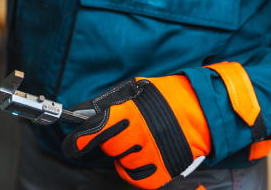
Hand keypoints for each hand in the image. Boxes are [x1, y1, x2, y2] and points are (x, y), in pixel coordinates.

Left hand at [62, 75, 211, 188]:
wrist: (200, 111)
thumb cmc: (164, 98)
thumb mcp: (132, 93)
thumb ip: (106, 106)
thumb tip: (79, 114)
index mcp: (128, 113)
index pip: (95, 131)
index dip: (79, 140)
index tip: (71, 146)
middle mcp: (139, 136)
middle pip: (109, 147)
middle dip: (112, 141)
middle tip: (127, 130)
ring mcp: (151, 156)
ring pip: (123, 163)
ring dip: (126, 155)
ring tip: (143, 139)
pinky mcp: (162, 172)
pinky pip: (138, 177)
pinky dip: (139, 169)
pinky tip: (148, 155)